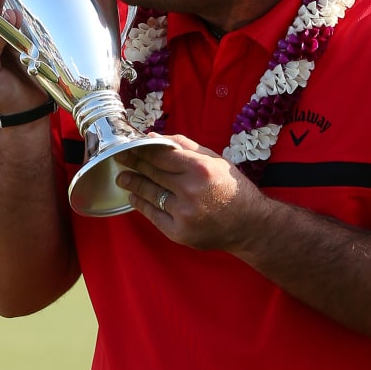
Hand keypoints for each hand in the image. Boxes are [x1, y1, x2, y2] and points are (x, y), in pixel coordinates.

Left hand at [114, 134, 272, 251]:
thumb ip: (184, 147)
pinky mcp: (179, 232)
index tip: (128, 145)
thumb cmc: (232, 188)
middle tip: (120, 158)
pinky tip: (134, 197)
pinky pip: (153, 215)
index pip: (160, 156)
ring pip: (149, 193)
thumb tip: (154, 137)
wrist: (250, 225)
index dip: (140, 150)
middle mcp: (190, 190)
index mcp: (200, 168)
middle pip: (152, 173)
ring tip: (123, 177)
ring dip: (133, 183)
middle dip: (134, 163)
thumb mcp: (215, 160)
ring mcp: (183, 213)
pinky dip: (141, 205)